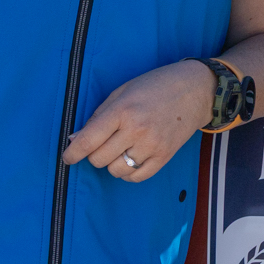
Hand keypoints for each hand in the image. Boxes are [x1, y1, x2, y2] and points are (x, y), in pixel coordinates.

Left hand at [63, 58, 213, 181]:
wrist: (195, 89)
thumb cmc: (155, 86)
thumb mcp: (123, 91)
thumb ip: (99, 116)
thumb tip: (76, 139)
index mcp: (123, 110)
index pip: (89, 140)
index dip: (73, 153)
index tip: (67, 157)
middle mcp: (137, 130)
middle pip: (99, 159)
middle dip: (93, 155)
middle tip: (100, 145)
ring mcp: (152, 145)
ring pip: (116, 171)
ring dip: (111, 164)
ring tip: (118, 150)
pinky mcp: (165, 156)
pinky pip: (137, 176)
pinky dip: (128, 173)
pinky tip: (129, 160)